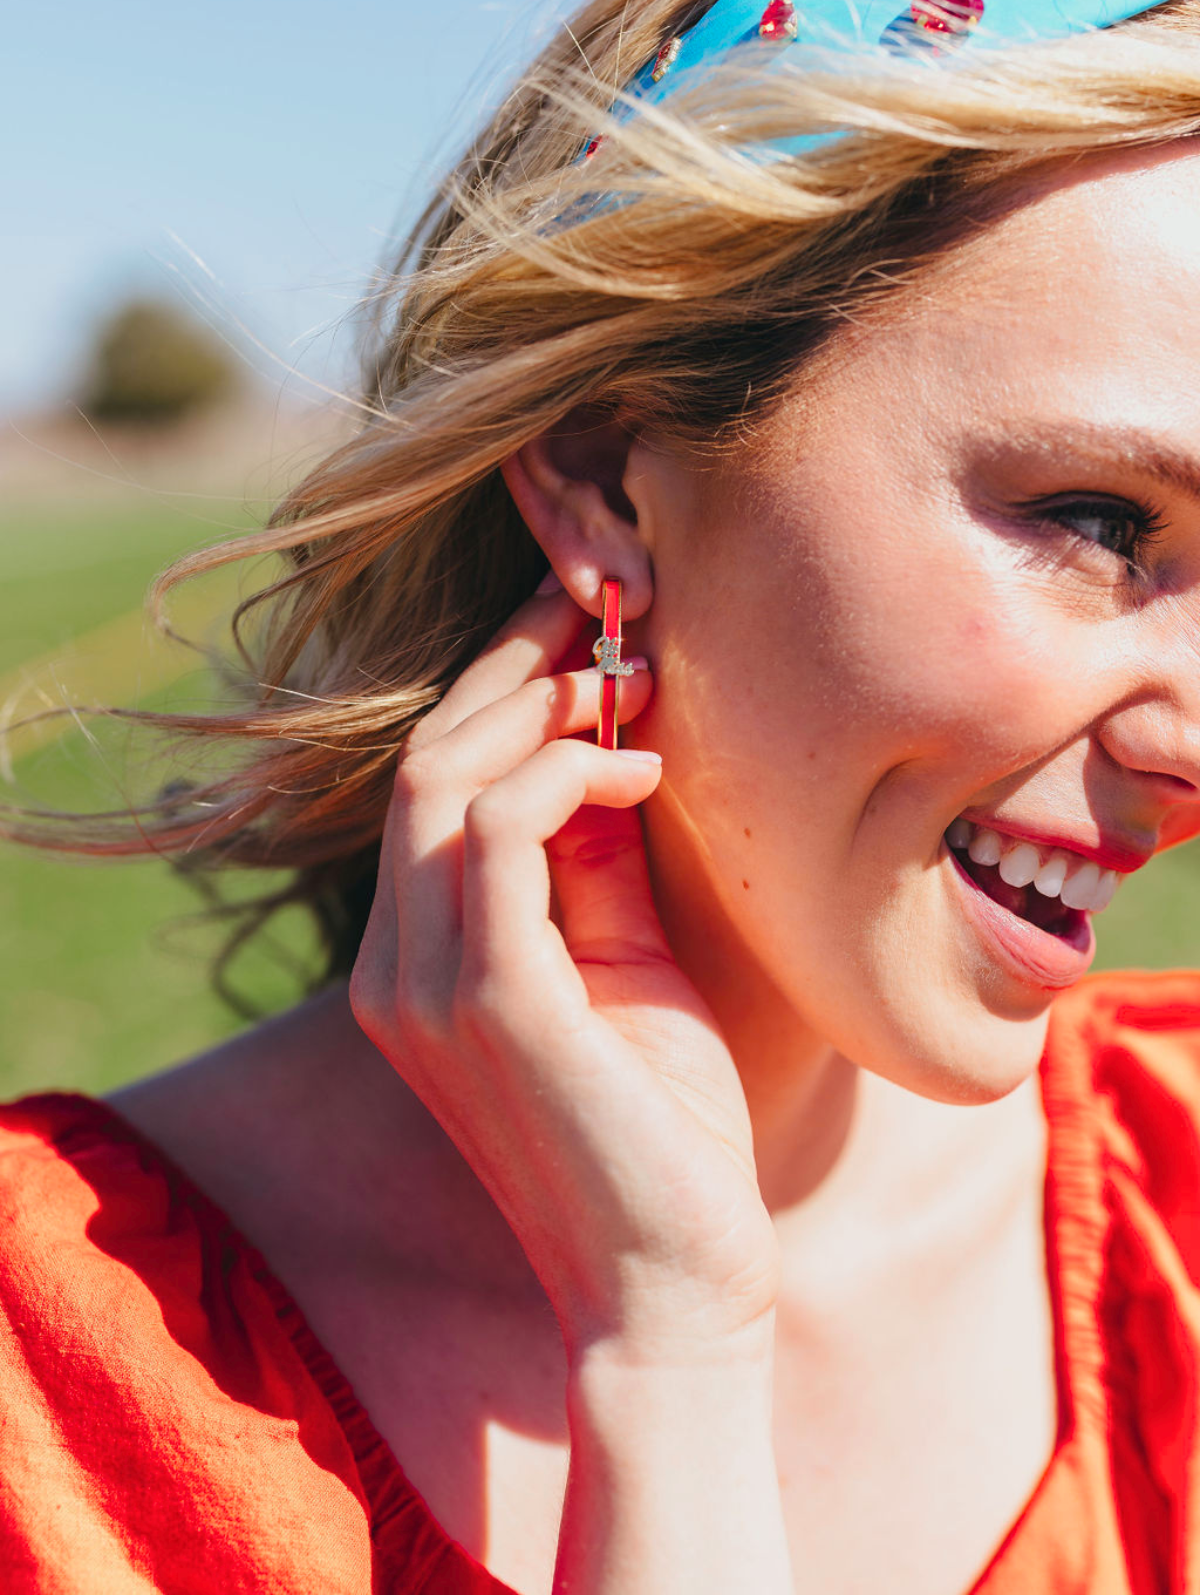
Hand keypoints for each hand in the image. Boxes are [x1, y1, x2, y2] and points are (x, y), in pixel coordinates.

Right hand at [349, 584, 779, 1363]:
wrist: (671, 1288)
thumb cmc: (661, 1131)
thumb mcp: (623, 968)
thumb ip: (596, 863)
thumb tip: (614, 744)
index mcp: (415, 961)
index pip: (429, 785)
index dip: (500, 689)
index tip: (583, 623)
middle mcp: (397, 968)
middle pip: (423, 758)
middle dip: (515, 664)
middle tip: (607, 603)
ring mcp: (427, 986)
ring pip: (444, 777)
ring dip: (541, 703)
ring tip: (633, 672)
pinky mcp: (491, 1001)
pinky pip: (499, 831)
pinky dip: (568, 771)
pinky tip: (646, 766)